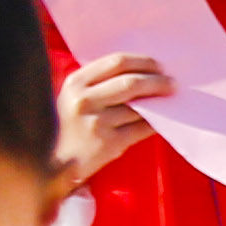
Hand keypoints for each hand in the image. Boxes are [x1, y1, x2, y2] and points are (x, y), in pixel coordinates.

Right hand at [54, 51, 168, 178]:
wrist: (53, 163)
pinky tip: (160, 121)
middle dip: (157, 80)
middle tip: (172, 83)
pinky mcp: (109, 144)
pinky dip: (155, 123)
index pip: (117, 62)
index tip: (158, 65)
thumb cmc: (68, 126)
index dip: (143, 62)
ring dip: (159, 103)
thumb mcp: (73, 96)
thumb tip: (141, 71)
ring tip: (167, 100)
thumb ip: (98, 82)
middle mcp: (85, 100)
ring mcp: (97, 123)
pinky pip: (141, 129)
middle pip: (131, 82)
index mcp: (76, 82)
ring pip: (139, 107)